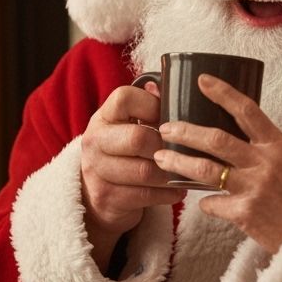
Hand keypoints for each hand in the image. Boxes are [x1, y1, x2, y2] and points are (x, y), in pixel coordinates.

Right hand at [80, 83, 186, 270]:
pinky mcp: (107, 198)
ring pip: (145, 172)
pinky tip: (178, 189)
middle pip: (138, 138)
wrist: (96, 195)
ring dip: (171, 173)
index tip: (168, 117)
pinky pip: (146, 195)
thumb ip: (147, 107)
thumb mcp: (128, 126)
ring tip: (187, 172)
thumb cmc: (124, 153)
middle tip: (183, 150)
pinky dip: (168, 193)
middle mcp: (94, 141)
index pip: (125, 98)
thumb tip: (168, 84)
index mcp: (103, 117)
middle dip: (166, 146)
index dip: (152, 105)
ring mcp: (98, 171)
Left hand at [154, 74, 281, 253]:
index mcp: (278, 145)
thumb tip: (230, 139)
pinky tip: (203, 202)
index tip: (202, 80)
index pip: (248, 111)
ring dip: (179, 162)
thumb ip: (264, 150)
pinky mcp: (245, 214)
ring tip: (162, 159)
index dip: (223, 93)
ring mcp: (254, 189)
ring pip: (205, 169)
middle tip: (165, 128)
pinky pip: (212, 204)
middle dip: (185, 131)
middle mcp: (265, 163)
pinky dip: (204, 203)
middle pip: (216, 139)